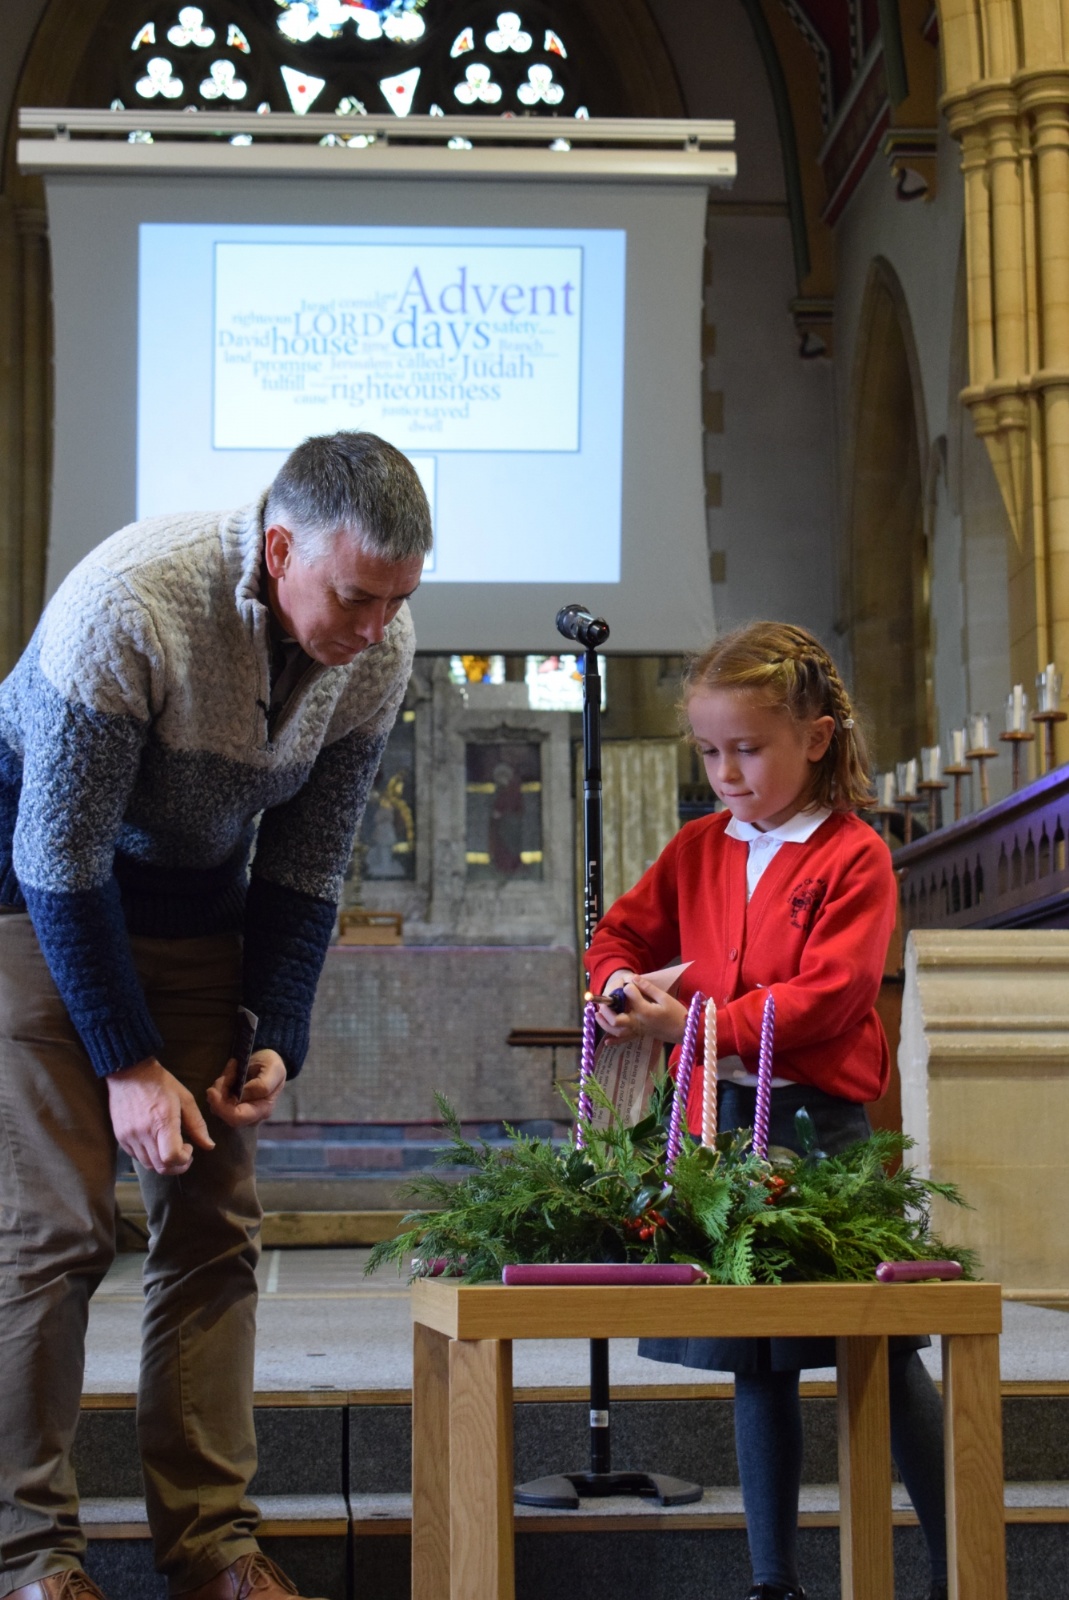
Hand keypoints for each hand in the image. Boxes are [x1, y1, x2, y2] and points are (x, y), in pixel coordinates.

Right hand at [106, 1057, 214, 1175]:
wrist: (129, 1073)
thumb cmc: (161, 1083)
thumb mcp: (185, 1099)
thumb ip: (197, 1125)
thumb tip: (209, 1146)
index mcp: (162, 1122)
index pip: (171, 1157)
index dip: (183, 1160)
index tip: (190, 1147)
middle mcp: (143, 1133)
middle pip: (160, 1167)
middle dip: (177, 1165)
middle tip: (185, 1153)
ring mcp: (129, 1137)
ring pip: (148, 1165)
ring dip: (163, 1163)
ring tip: (171, 1147)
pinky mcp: (120, 1138)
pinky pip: (137, 1157)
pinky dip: (149, 1157)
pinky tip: (156, 1143)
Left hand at [207, 1049, 286, 1128]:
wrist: (268, 1062)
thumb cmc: (272, 1065)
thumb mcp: (273, 1069)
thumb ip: (263, 1084)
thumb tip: (243, 1094)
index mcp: (263, 1109)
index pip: (238, 1117)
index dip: (222, 1107)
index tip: (212, 1090)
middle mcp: (251, 1116)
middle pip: (225, 1114)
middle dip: (219, 1095)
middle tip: (226, 1074)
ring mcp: (240, 1112)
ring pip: (218, 1108)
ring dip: (219, 1088)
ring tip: (231, 1070)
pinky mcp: (232, 1107)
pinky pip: (217, 1102)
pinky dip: (218, 1088)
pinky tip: (228, 1075)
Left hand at [596, 975, 687, 1044]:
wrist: (684, 1031)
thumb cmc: (677, 1013)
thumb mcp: (664, 998)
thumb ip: (648, 988)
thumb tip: (633, 979)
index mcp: (644, 1011)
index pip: (629, 995)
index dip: (628, 986)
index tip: (631, 982)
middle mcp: (638, 1022)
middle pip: (615, 1020)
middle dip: (606, 1010)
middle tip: (604, 1002)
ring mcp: (638, 1031)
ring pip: (617, 1031)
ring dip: (605, 1024)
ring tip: (597, 1014)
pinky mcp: (640, 1035)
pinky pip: (625, 1040)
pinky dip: (615, 1041)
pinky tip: (606, 1042)